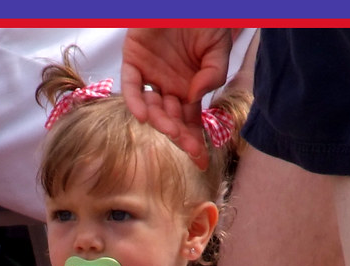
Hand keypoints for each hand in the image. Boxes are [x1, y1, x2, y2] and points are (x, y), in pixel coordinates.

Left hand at [121, 27, 232, 165]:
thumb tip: (196, 98)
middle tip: (188, 146)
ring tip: (172, 128)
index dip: (195, 142)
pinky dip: (135, 102)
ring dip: (161, 121)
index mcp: (188, 89)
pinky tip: (144, 116)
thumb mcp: (219, 49)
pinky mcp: (133, 60)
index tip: (201, 160)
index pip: (190, 122)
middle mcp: (168, 87)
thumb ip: (213, 75)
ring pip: (152, 107)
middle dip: (180, 135)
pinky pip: (131, 87)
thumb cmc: (206, 20)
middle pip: (172, 119)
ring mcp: (150, 75)